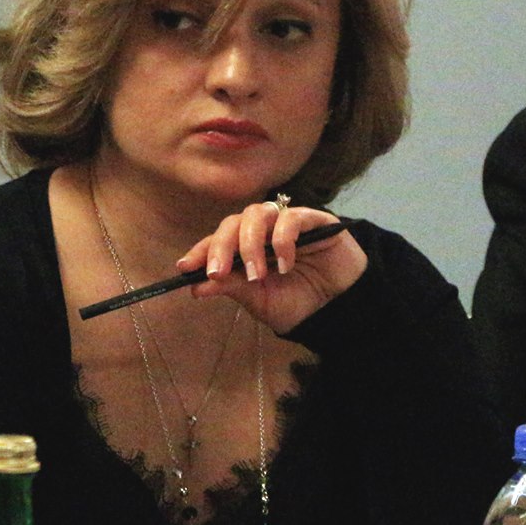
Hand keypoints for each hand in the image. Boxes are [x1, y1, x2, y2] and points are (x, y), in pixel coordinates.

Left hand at [178, 201, 366, 333]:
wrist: (340, 310)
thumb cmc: (300, 304)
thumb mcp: (260, 300)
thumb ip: (232, 288)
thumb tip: (196, 286)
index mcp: (248, 250)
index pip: (219, 240)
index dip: (202, 251)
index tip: (186, 268)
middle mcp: (265, 232)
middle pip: (234, 223)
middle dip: (221, 247)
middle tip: (218, 272)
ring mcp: (289, 223)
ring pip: (258, 214)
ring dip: (250, 244)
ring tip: (256, 275)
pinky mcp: (315, 220)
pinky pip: (291, 218)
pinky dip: (282, 239)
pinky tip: (285, 263)